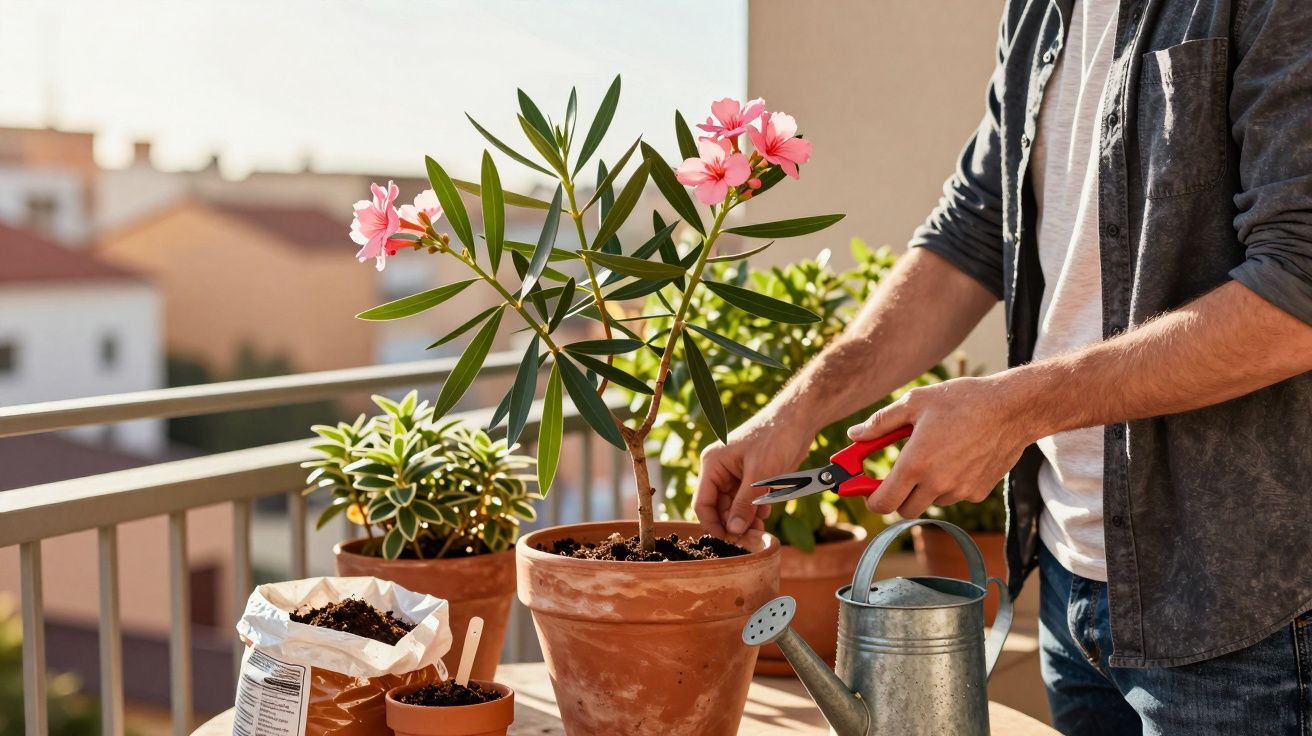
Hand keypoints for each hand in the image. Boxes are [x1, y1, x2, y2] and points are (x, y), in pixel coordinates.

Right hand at [694, 414, 812, 540]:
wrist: (799, 419)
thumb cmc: (775, 437)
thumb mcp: (760, 474)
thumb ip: (745, 504)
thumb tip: (733, 531)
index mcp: (713, 464)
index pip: (702, 503)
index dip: (713, 525)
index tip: (728, 542)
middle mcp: (720, 470)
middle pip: (719, 508)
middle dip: (733, 524)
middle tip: (750, 539)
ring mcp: (736, 474)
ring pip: (734, 506)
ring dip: (746, 519)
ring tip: (760, 528)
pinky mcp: (752, 476)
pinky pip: (748, 500)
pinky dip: (756, 509)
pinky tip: (767, 511)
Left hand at [848, 375, 1036, 518]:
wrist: (1012, 408)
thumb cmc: (961, 400)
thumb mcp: (915, 403)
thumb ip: (880, 423)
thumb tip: (855, 435)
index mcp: (915, 464)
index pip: (882, 503)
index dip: (870, 498)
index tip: (867, 487)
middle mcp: (936, 483)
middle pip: (904, 509)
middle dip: (896, 495)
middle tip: (899, 473)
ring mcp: (959, 491)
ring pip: (930, 501)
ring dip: (925, 488)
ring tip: (936, 454)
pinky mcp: (978, 492)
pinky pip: (954, 495)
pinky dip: (949, 483)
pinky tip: (958, 457)